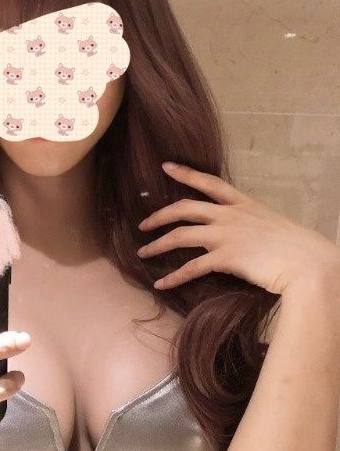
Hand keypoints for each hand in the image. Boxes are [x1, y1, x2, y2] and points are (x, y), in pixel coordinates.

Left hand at [136, 161, 339, 294]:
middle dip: (159, 215)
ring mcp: (226, 235)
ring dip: (157, 245)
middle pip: (184, 208)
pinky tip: (161, 284)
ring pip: (180, 235)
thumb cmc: (297, 248)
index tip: (165, 167)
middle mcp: (230, 215)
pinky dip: (173, 277)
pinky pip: (191, 268)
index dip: (185, 174)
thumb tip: (244, 237)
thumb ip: (253, 227)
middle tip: (143, 225)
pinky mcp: (225, 257)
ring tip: (142, 253)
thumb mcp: (272, 227)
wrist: (307, 262)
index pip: (209, 182)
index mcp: (244, 204)